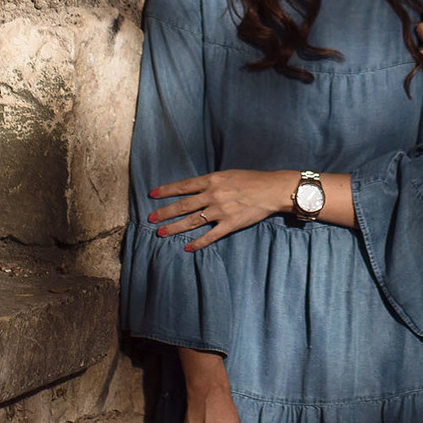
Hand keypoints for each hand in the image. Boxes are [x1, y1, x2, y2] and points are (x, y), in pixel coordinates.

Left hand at [148, 169, 296, 250]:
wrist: (272, 189)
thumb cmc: (252, 179)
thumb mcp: (228, 174)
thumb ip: (212, 182)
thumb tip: (197, 188)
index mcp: (212, 180)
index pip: (183, 186)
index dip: (166, 190)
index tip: (152, 195)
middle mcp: (213, 195)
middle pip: (182, 206)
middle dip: (164, 213)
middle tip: (150, 219)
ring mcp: (220, 211)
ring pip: (191, 221)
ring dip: (174, 228)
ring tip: (161, 233)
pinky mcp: (230, 224)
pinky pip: (210, 236)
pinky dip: (197, 243)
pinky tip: (187, 248)